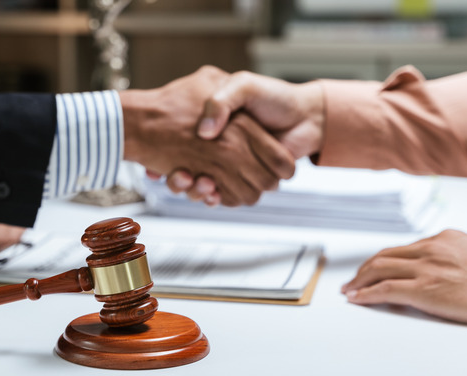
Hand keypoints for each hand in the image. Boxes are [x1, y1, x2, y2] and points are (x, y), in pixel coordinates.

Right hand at [162, 71, 325, 202]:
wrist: (306, 117)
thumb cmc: (274, 98)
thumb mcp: (241, 85)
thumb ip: (221, 101)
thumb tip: (205, 131)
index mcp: (214, 128)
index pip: (179, 146)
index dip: (169, 156)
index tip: (159, 159)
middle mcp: (219, 149)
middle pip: (187, 172)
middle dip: (180, 179)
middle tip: (178, 174)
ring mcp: (230, 167)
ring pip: (201, 188)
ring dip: (194, 190)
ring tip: (193, 181)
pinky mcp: (243, 182)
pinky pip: (222, 197)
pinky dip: (213, 198)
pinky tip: (209, 191)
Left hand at [341, 229, 466, 328]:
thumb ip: (454, 258)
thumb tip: (445, 269)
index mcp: (444, 239)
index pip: (404, 248)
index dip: (384, 259)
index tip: (374, 267)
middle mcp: (431, 249)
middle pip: (385, 256)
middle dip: (365, 269)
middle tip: (353, 279)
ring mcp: (426, 269)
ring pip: (379, 270)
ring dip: (359, 281)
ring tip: (350, 290)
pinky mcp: (423, 290)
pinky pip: (384, 290)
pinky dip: (365, 294)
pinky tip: (357, 299)